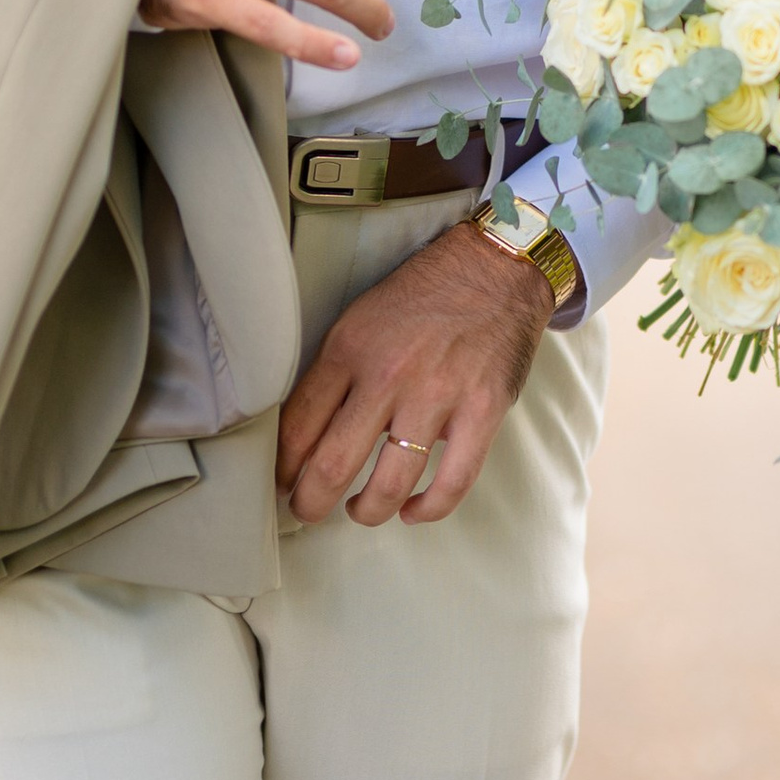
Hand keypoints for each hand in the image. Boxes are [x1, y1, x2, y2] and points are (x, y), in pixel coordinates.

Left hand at [276, 221, 556, 527]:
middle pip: (332, 464)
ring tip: (359, 510)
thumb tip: (307, 435)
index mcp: (349, 349)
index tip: (284, 482)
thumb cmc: (424, 296)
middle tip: (308, 511)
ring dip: (367, 511)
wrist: (495, 268)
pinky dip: (428, 509)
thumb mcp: (360, 319)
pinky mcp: (482, 411)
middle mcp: (388, 375)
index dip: (284, 467)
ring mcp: (437, 396)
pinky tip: (414, 511)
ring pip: (389, 484)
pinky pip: (452, 482)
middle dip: (311, 503)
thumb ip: (335, 372)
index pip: (298, 426)